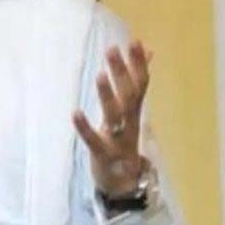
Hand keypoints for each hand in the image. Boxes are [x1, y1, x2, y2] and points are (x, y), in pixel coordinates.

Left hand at [72, 41, 151, 196]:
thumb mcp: (131, 111)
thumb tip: (150, 53)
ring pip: (115, 115)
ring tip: (100, 75)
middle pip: (129, 95)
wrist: (125, 183)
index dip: (138, 63)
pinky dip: (85, 127)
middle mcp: (129, 122)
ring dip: (108, 95)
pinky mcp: (103, 153)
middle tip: (112, 49)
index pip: (140, 83)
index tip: (135, 41)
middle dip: (122, 72)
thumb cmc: (123, 140)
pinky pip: (94, 140)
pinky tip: (75, 113)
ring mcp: (117, 138)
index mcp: (133, 111)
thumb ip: (136, 82)